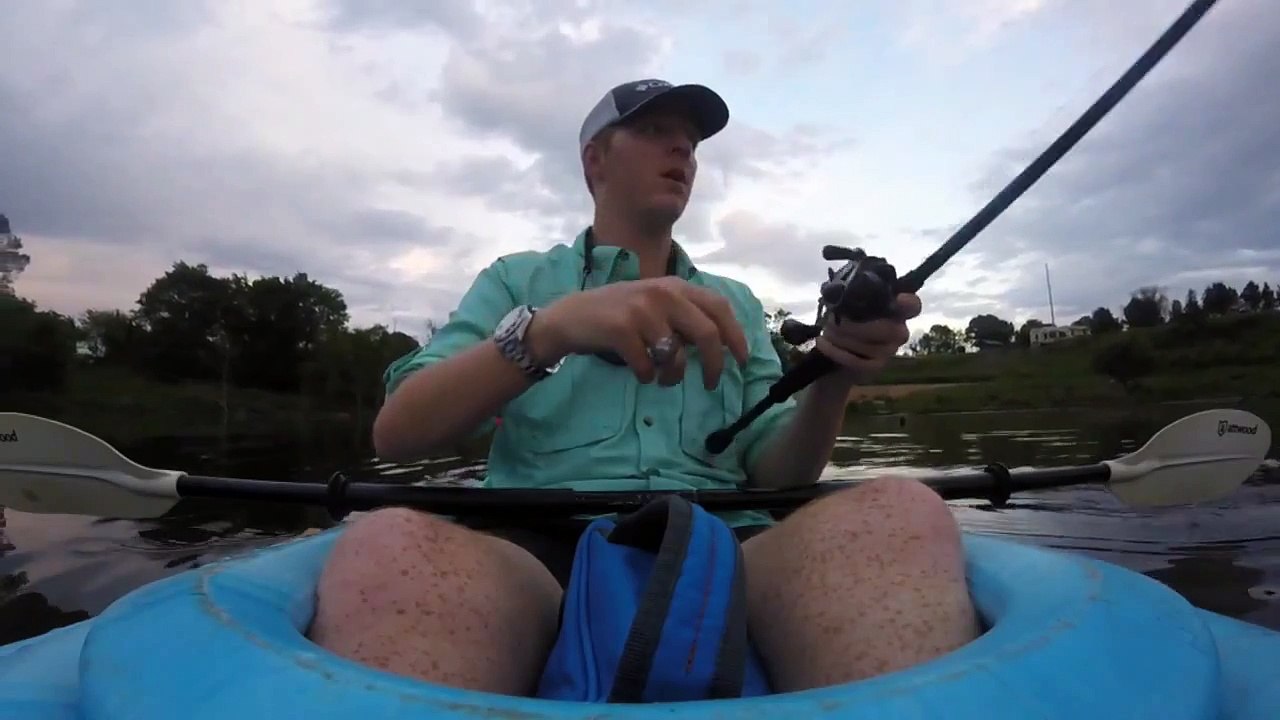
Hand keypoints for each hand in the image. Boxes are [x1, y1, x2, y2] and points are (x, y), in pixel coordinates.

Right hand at [527, 277, 749, 388]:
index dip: (736, 335)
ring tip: (662, 379)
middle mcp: (663, 293)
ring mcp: (642, 309)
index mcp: (676, 286)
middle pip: (707, 333)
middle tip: (710, 384)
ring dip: (672, 376)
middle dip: (714, 365)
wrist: (570, 318)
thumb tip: (717, 346)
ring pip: (675, 354)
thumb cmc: (618, 316)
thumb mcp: (655, 307)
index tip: (742, 360)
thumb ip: (685, 318)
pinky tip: (639, 372)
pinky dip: (647, 376)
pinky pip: (647, 365)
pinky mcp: (621, 329)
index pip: (719, 307)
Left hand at [814, 293, 921, 382]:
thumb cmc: (843, 320)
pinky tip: (824, 344)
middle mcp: (898, 328)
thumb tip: (845, 292)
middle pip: (889, 330)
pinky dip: (838, 353)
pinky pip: (861, 363)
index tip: (898, 300)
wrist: (833, 350)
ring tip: (828, 330)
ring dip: (843, 338)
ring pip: (872, 347)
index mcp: (893, 308)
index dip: (908, 303)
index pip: (912, 305)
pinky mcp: (877, 365)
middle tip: (834, 321)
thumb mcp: (844, 303)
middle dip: (856, 326)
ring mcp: (890, 349)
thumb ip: (851, 295)